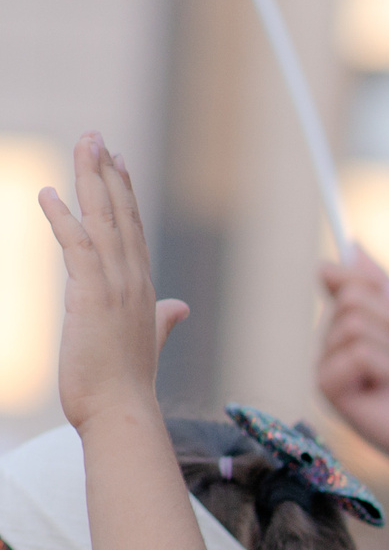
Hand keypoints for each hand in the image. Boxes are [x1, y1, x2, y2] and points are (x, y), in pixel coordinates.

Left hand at [40, 135, 185, 432]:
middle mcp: (134, 282)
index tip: (117, 163)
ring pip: (103, 221)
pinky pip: (76, 246)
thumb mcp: (147, 344)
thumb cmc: (128, 385)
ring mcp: (116, 287)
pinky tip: (47, 194)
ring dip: (91, 181)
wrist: (122, 412)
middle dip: (108, 174)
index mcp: (144, 291)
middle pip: (121, 215)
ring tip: (83, 146)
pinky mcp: (92, 296)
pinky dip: (62, 218)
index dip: (125, 194)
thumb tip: (180, 307)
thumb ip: (163, 321)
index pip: (133, 231)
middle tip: (97, 137)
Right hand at [316, 249, 388, 475]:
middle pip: (352, 296)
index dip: (354, 275)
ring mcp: (328, 362)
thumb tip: (353, 245)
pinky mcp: (326, 386)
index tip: (369, 281)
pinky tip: (383, 388)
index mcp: (356, 321)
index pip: (341, 279)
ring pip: (353, 324)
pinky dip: (381, 367)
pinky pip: (354, 354)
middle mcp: (336, 338)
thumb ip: (384, 285)